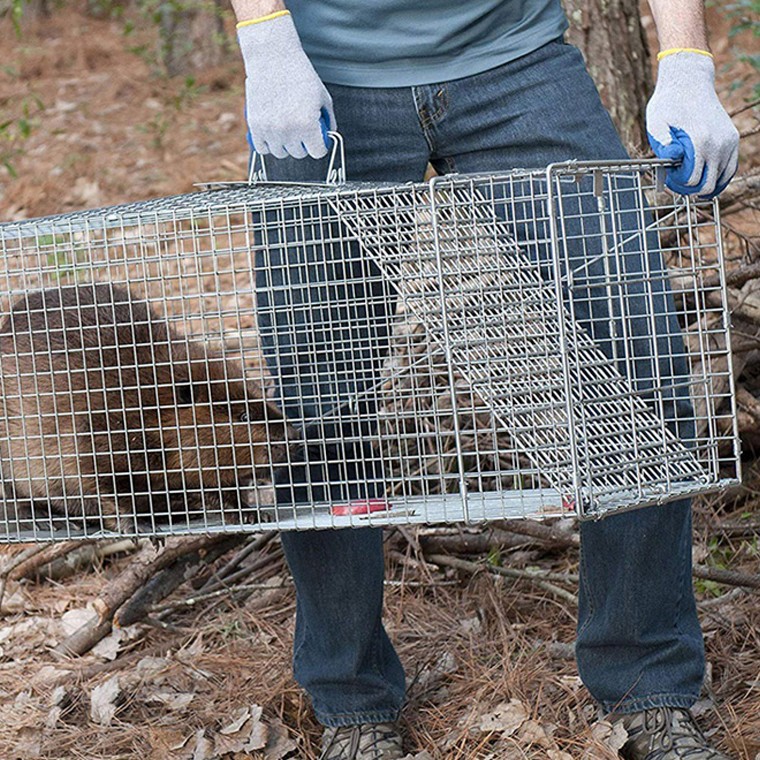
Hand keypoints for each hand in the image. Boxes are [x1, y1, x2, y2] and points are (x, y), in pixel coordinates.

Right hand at [237, 12, 335, 158]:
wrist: (272, 57)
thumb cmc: (300, 75)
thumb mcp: (322, 96)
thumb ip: (328, 119)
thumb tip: (329, 136)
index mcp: (308, 125)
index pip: (317, 152)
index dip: (319, 146)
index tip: (316, 140)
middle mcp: (289, 131)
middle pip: (299, 153)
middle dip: (302, 145)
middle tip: (300, 132)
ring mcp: (270, 130)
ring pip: (280, 152)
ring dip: (285, 145)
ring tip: (286, 130)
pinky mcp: (255, 126)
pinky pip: (262, 148)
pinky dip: (267, 144)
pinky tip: (272, 134)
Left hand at [646, 51, 738, 198]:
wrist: (689, 82)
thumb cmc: (669, 103)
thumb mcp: (656, 122)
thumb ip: (663, 144)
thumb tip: (672, 160)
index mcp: (700, 141)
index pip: (691, 180)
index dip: (677, 184)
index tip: (668, 176)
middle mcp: (719, 143)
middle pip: (707, 185)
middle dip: (689, 189)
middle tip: (676, 183)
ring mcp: (729, 142)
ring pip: (720, 180)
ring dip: (704, 185)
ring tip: (688, 180)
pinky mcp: (733, 140)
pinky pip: (730, 169)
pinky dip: (718, 179)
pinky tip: (705, 182)